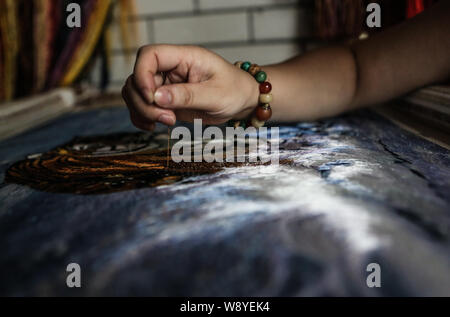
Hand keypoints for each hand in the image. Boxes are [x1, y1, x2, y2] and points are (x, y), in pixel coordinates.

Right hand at [122, 44, 259, 129]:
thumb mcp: (215, 95)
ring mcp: (166, 83)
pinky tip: (154, 127)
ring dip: (142, 110)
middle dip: (144, 101)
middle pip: (137, 77)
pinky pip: (142, 105)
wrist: (242, 101)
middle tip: (167, 118)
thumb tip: (157, 97)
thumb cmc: (235, 91)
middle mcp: (171, 68)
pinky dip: (142, 117)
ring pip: (135, 92)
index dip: (142, 75)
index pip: (149, 54)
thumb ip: (186, 95)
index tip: (152, 97)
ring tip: (167, 122)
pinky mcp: (166, 99)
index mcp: (184, 57)